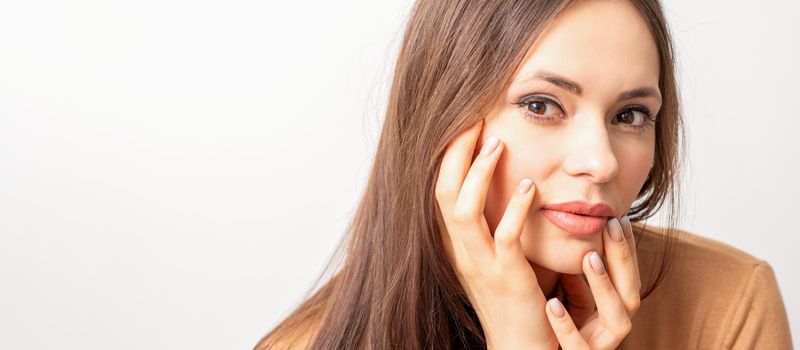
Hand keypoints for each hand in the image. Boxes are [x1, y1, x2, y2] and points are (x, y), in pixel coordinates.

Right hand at [434, 119, 555, 348]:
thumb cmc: (517, 297)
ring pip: (462, 212)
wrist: (521, 346)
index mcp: (457, 244)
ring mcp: (481, 265)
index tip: (467, 123)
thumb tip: (510, 181)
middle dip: (455, 153)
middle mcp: (461, 251)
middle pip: (443, 192)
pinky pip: (503, 239)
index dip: (449, 156)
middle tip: (475, 119)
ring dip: (478, 174)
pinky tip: (528, 187)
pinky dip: (513, 209)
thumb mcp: (496, 255)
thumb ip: (495, 223)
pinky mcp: (507, 278)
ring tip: (497, 143)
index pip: (441, 190)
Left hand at [545, 216, 641, 348]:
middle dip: (623, 259)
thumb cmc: (546, 329)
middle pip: (630, 294)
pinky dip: (567, 326)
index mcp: (609, 312)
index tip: (618, 216)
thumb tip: (575, 235)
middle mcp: (610, 331)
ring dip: (604, 287)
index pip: (627, 276)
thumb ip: (574, 274)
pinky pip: (578, 348)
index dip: (626, 248)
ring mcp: (597, 348)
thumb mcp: (565, 297)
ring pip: (617, 321)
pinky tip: (552, 305)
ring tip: (588, 258)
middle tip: (610, 225)